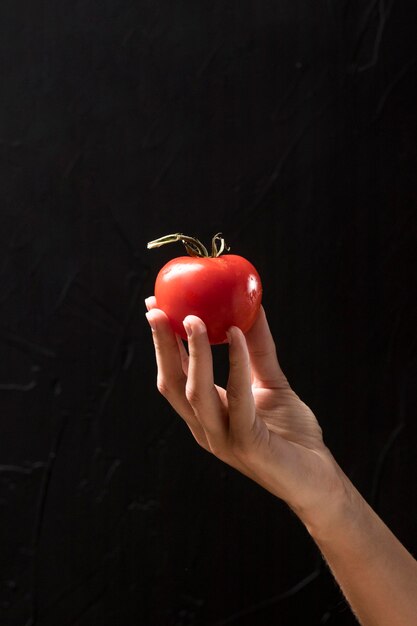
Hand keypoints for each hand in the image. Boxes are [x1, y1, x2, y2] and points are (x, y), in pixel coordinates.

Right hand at [145, 297, 345, 520]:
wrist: (318, 479)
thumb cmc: (292, 434)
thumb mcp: (270, 382)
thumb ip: (257, 349)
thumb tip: (252, 306)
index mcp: (205, 414)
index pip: (174, 375)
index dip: (162, 342)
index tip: (155, 307)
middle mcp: (206, 428)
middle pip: (172, 384)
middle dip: (161, 346)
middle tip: (157, 310)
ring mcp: (223, 439)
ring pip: (195, 393)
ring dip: (193, 354)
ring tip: (193, 318)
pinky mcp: (248, 445)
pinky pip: (238, 400)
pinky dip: (235, 365)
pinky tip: (237, 336)